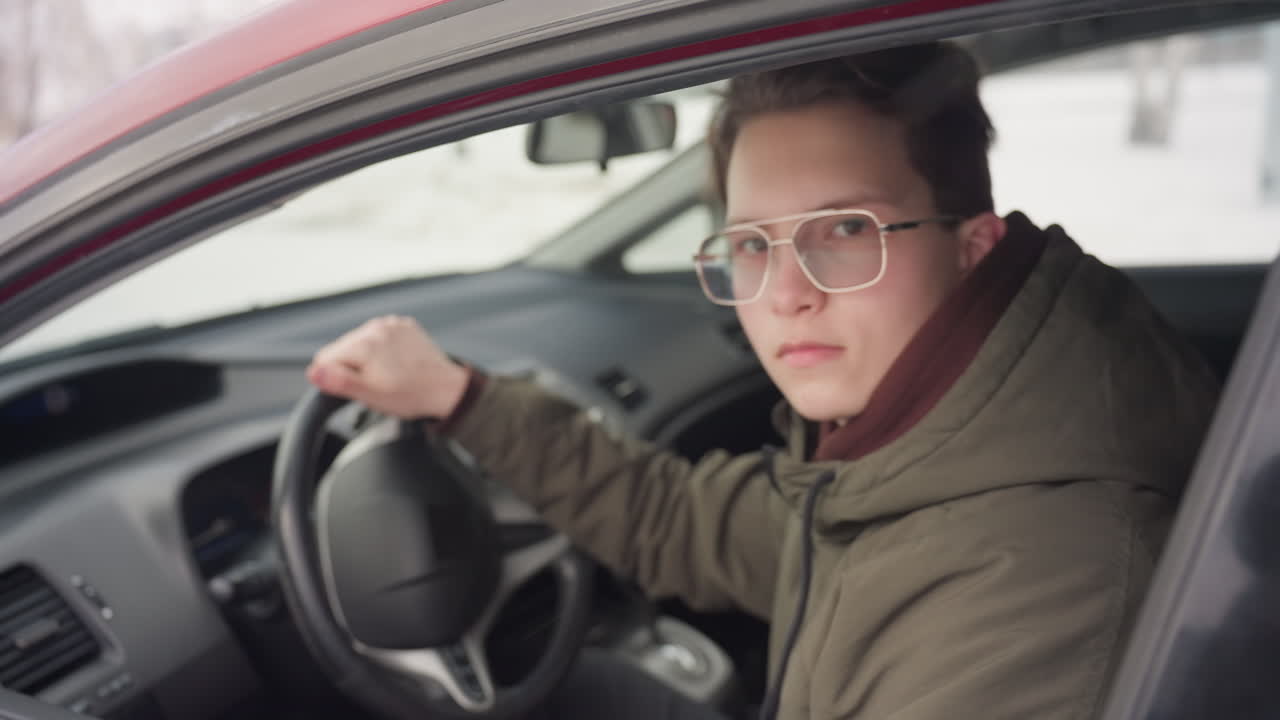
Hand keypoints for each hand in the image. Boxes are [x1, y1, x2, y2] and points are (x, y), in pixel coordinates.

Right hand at [306, 315, 469, 418]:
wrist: (447, 389)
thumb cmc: (412, 395)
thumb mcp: (371, 396)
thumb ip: (339, 382)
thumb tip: (314, 372)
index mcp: (365, 344)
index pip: (325, 357)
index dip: (334, 376)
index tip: (354, 387)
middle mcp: (377, 328)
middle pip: (342, 347)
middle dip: (351, 365)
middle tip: (374, 383)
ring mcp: (392, 324)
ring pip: (360, 340)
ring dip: (366, 357)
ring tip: (387, 374)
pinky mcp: (403, 325)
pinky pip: (380, 335)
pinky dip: (382, 348)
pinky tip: (395, 363)